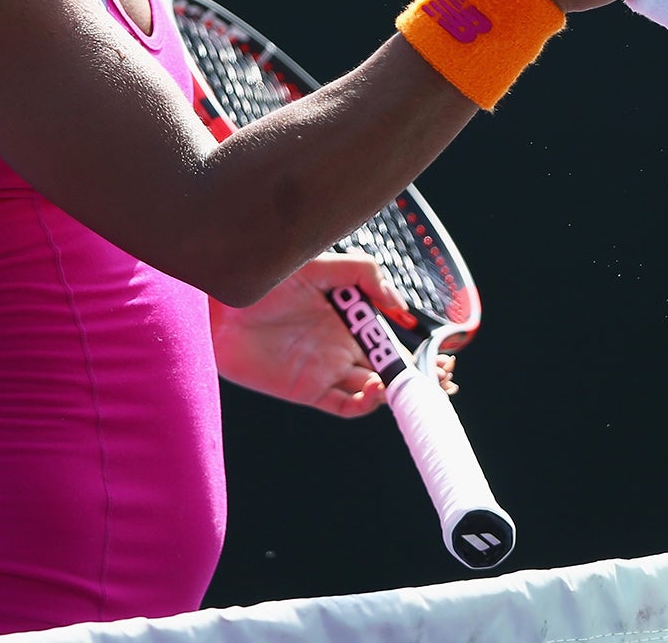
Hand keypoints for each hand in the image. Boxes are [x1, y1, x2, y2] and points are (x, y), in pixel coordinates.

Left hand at [210, 253, 456, 416]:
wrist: (220, 299)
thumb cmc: (267, 275)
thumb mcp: (322, 260)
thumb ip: (365, 275)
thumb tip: (399, 308)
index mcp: (352, 317)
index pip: (394, 340)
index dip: (422, 352)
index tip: (447, 355)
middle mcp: (344, 346)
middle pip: (392, 370)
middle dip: (422, 378)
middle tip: (445, 377)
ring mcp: (327, 369)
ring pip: (374, 391)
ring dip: (399, 393)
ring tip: (413, 384)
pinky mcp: (307, 390)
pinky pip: (345, 405)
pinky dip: (366, 404)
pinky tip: (376, 388)